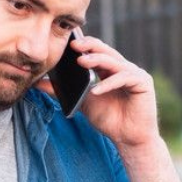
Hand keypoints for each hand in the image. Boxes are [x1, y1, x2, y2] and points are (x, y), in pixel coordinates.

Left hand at [37, 35, 161, 150]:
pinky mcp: (144, 83)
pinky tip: (96, 90)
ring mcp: (135, 74)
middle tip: (74, 45)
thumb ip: (63, 92)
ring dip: (98, 60)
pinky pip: (124, 78)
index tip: (67, 42)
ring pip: (115, 61)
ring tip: (82, 62)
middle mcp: (123, 68)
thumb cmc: (110, 120)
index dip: (83, 45)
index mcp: (110, 69)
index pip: (96, 51)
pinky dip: (109, 83)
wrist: (129, 139)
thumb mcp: (82, 102)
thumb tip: (37, 84)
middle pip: (106, 50)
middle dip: (89, 46)